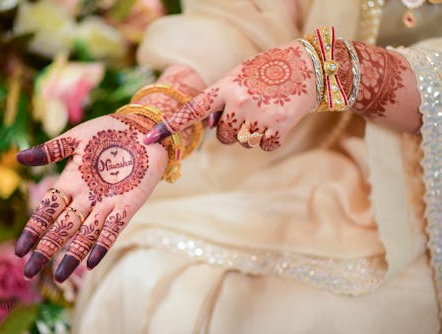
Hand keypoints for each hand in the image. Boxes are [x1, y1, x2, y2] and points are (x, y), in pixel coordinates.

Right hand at [15, 114, 166, 281]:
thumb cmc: (109, 131)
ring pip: (85, 233)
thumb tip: (19, 158)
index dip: (34, 229)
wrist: (143, 129)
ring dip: (72, 254)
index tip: (21, 249)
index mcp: (71, 181)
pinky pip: (113, 229)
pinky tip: (90, 262)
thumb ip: (51, 150)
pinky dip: (102, 245)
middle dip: (46, 249)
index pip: (47, 210)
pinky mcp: (128, 205)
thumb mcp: (77, 138)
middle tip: (30, 272)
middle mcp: (86, 197)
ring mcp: (106, 203)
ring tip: (60, 276)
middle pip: (62, 227)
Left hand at [144, 40, 316, 150]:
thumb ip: (221, 98)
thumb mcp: (239, 75)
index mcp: (225, 86)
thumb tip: (208, 126)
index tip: (150, 139)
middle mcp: (239, 101)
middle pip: (222, 136)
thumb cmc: (269, 70)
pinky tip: (278, 121)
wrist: (309, 66)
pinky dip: (269, 140)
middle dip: (230, 131)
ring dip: (250, 135)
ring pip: (242, 143)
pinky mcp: (279, 126)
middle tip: (247, 113)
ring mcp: (259, 114)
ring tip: (265, 112)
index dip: (170, 125)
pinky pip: (264, 147)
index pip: (192, 109)